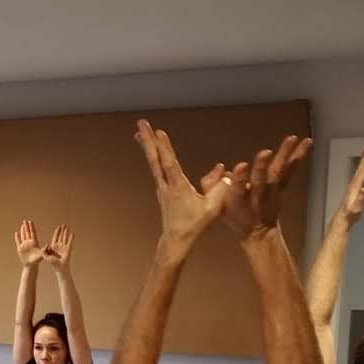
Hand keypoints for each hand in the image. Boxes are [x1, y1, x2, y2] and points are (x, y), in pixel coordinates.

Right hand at [14, 219, 43, 267]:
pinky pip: (18, 241)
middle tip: (25, 220)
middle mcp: (29, 242)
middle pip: (27, 232)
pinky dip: (17, 237)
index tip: (30, 221)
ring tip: (22, 224)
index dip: (31, 227)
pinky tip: (16, 233)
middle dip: (26, 226)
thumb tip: (48, 245)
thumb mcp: (42, 254)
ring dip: (22, 230)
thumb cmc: (37, 260)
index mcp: (34, 242)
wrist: (31, 265)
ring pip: (23, 235)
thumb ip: (44, 250)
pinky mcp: (20, 248)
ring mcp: (24, 245)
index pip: (32, 233)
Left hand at [42, 224, 72, 268]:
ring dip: (66, 232)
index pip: (56, 237)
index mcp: (54, 246)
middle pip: (61, 236)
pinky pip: (70, 242)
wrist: (60, 268)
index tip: (59, 227)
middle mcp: (59, 246)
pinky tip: (72, 233)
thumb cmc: (53, 263)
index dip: (57, 232)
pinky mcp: (68, 249)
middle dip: (62, 230)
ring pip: (65, 238)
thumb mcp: (45, 256)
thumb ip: (44, 250)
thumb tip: (47, 244)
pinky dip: (71, 238)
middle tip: (64, 225)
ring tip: (67, 227)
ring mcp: (64, 247)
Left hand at [134, 120, 230, 248]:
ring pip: (153, 162)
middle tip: (140, 123)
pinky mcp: (162, 189)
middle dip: (148, 140)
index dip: (164, 148)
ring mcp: (162, 187)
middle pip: (154, 159)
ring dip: (147, 145)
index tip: (159, 132)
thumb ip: (220, 189)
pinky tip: (151, 150)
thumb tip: (224, 171)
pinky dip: (153, 155)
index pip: (169, 164)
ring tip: (139, 130)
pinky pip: (156, 168)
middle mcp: (166, 185)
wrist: (177, 240)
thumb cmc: (194, 225)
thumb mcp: (212, 209)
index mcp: (178, 188)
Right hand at [218, 135, 312, 238]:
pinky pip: (291, 169)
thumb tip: (222, 168)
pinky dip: (299, 155)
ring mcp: (272, 191)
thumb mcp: (216, 205)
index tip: (240, 166)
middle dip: (261, 167)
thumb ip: (212, 185)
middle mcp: (256, 196)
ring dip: (285, 155)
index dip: (239, 179)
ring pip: (278, 172)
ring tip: (291, 138)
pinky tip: (307, 142)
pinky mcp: (283, 186)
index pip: (236, 190)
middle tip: (265, 153)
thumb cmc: (234, 214)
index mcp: (237, 201)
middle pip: (259, 181)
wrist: (257, 232)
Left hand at [340, 147, 363, 225]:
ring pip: (358, 173)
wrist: (342, 221)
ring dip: (362, 165)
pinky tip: (362, 174)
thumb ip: (360, 200)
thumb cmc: (349, 216)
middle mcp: (353, 187)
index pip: (361, 172)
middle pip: (359, 170)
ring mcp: (352, 189)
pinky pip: (358, 179)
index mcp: (354, 188)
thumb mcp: (356, 209)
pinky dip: (361, 173)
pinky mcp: (352, 193)